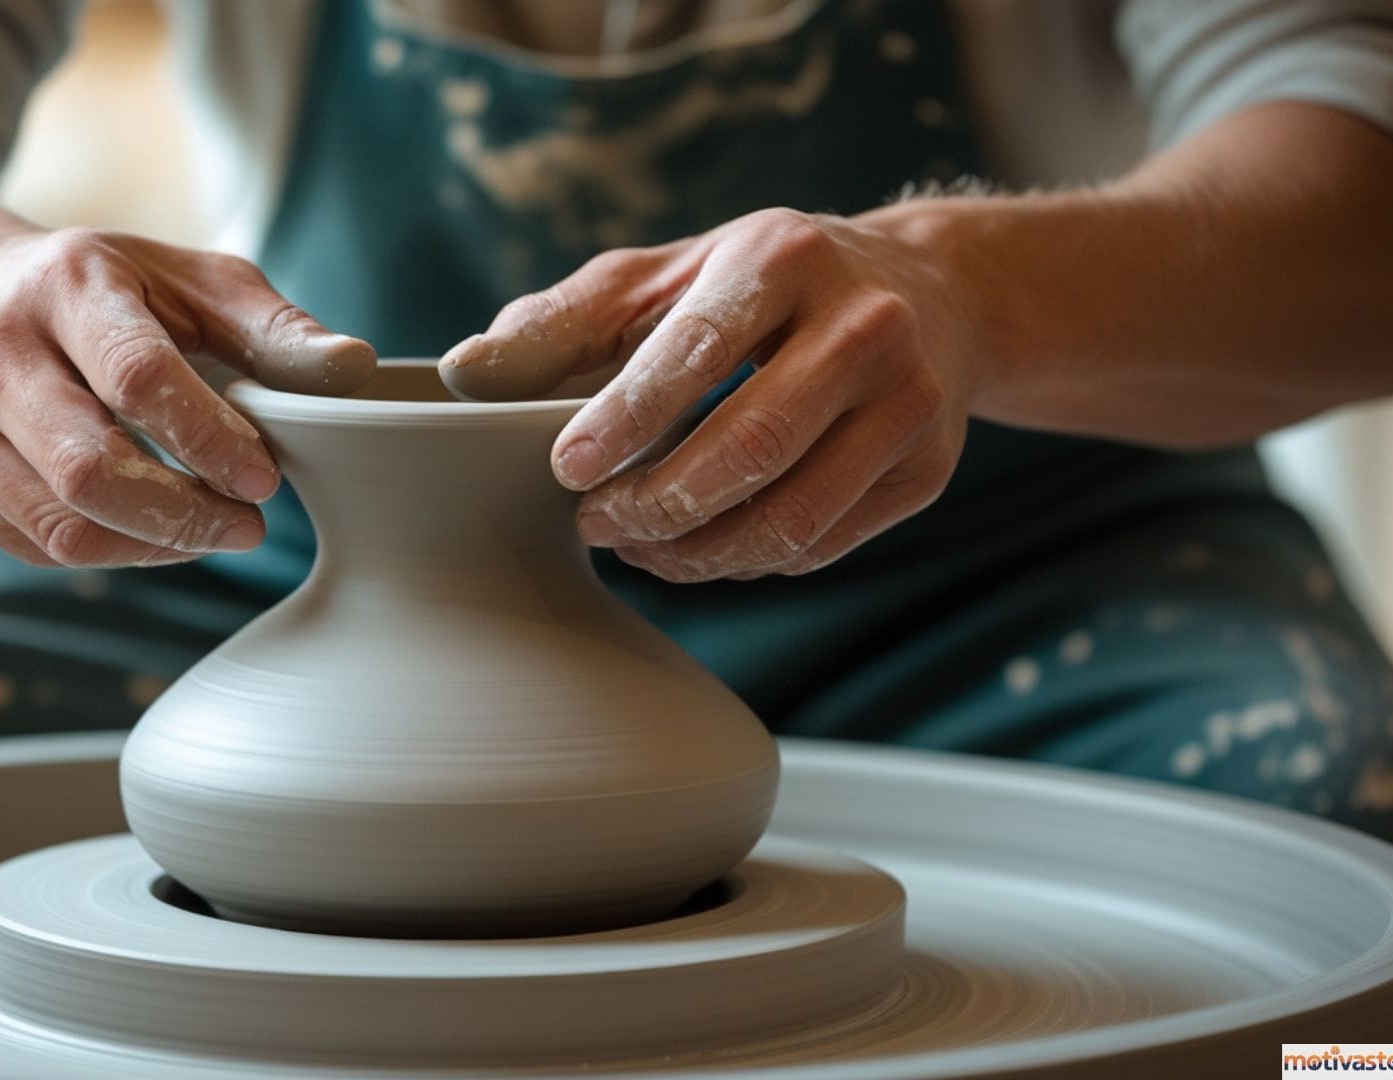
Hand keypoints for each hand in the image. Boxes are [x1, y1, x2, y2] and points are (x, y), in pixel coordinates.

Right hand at [0, 203, 375, 567]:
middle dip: (184, 513)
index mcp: (61, 286)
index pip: (136, 378)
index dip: (208, 439)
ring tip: (213, 529)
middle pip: (87, 471)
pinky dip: (110, 551)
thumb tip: (356, 370)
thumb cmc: (94, 288)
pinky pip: (38, 548)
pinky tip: (150, 525)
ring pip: (61, 528)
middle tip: (250, 523)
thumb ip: (272, 326)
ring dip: (155, 546)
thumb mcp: (185, 278)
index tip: (266, 480)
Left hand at [441, 207, 983, 581]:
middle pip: (753, 444)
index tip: (566, 471)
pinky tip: (698, 547)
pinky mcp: (928, 467)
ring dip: (697, 552)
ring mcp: (910, 401)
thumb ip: (561, 322)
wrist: (930, 291)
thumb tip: (462, 372)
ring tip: (635, 546)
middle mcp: (866, 323)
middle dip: (658, 502)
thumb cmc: (758, 285)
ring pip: (792, 514)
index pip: (700, 350)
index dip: (627, 419)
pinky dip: (746, 562)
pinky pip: (820, 543)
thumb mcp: (661, 276)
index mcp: (786, 257)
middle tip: (593, 525)